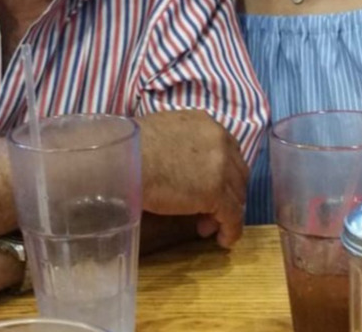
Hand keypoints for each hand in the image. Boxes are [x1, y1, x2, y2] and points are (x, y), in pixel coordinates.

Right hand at [137, 110, 248, 247]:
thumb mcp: (164, 133)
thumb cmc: (132, 146)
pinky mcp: (217, 192)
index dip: (222, 171)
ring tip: (207, 226)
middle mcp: (220, 140)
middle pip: (236, 172)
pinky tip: (221, 239)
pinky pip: (233, 216)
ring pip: (236, 195)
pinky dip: (230, 230)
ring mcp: (222, 166)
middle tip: (210, 209)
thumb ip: (182, 144)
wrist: (124, 158)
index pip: (227, 150)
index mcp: (205, 123)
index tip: (209, 187)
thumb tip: (178, 162)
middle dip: (227, 192)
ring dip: (225, 212)